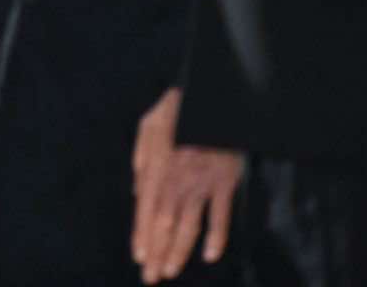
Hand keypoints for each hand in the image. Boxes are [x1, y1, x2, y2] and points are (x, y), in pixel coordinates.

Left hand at [131, 88, 243, 283]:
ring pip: (190, 224)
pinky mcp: (226, 183)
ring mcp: (204, 184)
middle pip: (165, 223)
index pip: (146, 209)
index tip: (139, 258)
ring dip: (179, 251)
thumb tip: (139, 194)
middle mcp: (179, 180)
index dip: (142, 235)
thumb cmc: (179, 110)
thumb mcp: (149, 126)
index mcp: (158, 167)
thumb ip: (141, 159)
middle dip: (157, 252)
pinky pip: (221, 214)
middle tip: (150, 278)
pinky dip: (217, 236)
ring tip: (170, 271)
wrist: (216, 97)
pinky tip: (209, 256)